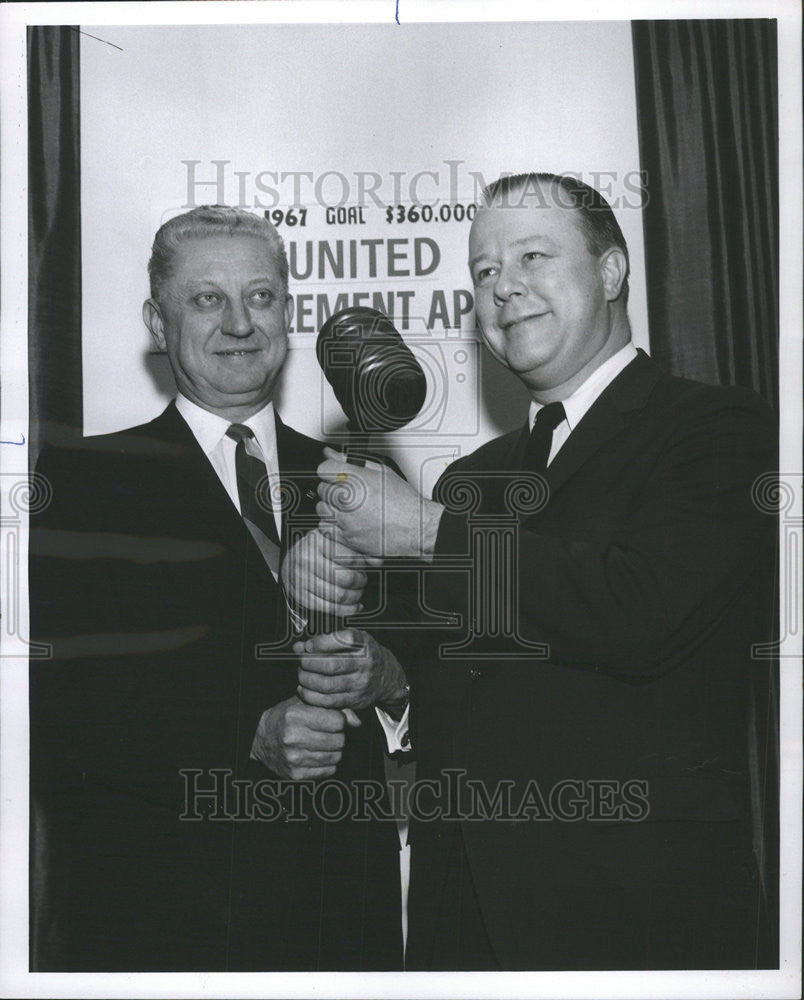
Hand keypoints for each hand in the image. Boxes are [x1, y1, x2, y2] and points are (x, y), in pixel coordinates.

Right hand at [250, 696, 360, 779]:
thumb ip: (334, 708)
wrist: (262, 739)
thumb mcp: (306, 703)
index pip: (337, 721)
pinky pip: (328, 771)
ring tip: (321, 744)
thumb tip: (357, 723)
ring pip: (336, 756)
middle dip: (337, 736)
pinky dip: (327, 764)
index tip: (331, 720)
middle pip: (339, 740)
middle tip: (327, 733)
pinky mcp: (296, 775)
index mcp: (295, 716)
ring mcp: (294, 758)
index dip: (338, 720)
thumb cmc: (287, 717)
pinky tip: (316, 756)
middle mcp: (293, 738)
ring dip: (333, 751)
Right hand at [282, 527, 378, 615]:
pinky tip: (354, 605)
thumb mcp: (333, 539)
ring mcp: (302, 579)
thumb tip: (377, 561)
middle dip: (360, 582)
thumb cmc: (316, 550)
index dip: (364, 565)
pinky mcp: (302, 596)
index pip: (350, 557)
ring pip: (339, 595)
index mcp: (317, 541)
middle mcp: (307, 559)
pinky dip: (347, 610)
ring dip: (355, 596)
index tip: (368, 566)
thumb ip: (355, 547)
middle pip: (346, 578)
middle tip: (363, 580)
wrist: (289, 562)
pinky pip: (330, 608)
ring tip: (358, 591)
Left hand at [295, 629, 408, 718]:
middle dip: (308, 663)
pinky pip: (328, 701)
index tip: (307, 645)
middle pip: (330, 665)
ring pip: (326, 684)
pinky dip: (311, 696)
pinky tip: (304, 689)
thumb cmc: (365, 655)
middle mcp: (365, 664)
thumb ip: (327, 641)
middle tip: (301, 661)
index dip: (320, 643)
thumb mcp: (354, 641)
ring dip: (307, 680)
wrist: (388, 677)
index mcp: (364, 644)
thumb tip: (299, 646)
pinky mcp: (355, 700)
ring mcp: (360, 683)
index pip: (342, 641)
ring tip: (301, 674)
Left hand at [316, 447, 442, 559]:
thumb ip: (351, 461)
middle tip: (349, 492)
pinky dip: (331, 524)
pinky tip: (345, 520)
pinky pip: (325, 528)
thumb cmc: (404, 502)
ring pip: (321, 508)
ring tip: (348, 507)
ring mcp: (346, 521)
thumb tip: (331, 454)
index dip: (331, 470)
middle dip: (333, 488)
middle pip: (322, 489)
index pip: (324, 469)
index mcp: (357, 481)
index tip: (336, 474)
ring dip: (331, 506)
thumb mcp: (381, 472)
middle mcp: (349, 501)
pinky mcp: (347, 538)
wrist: (415, 528)